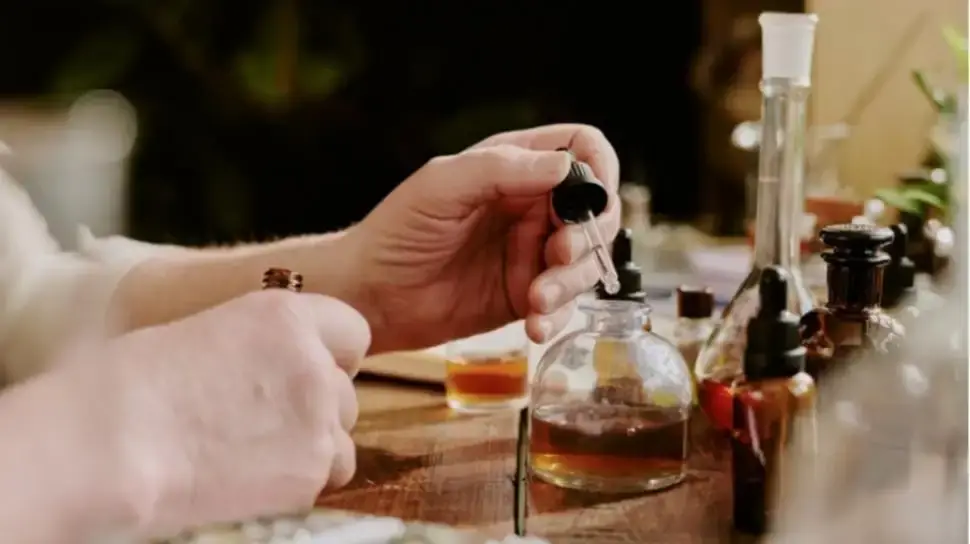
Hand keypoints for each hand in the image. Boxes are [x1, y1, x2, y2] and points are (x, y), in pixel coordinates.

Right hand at [50, 290, 369, 536]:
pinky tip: (252, 480)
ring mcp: (318, 419)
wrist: (112, 443)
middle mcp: (313, 362)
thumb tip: (265, 361)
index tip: (303, 373)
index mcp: (285, 315)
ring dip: (313, 448)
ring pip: (344, 440)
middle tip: (266, 422)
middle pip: (347, 391)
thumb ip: (258, 343)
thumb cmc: (129, 383)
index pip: (352, 332)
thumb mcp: (204, 332)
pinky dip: (299, 483)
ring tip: (255, 454)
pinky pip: (326, 479)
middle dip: (317, 408)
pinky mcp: (310, 472)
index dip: (330, 356)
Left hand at [352, 124, 619, 351]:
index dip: (599, 168)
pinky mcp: (526, 296)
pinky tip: (536, 326)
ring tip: (538, 301)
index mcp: (514, 166)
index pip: (581, 150)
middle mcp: (531, 206)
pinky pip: (564, 304)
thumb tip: (564, 166)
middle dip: (587, 237)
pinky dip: (559, 315)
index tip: (595, 198)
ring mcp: (531, 253)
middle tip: (558, 255)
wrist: (370, 296)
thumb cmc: (396, 230)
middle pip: (596, 212)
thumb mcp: (441, 186)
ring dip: (572, 282)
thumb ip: (500, 169)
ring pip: (586, 261)